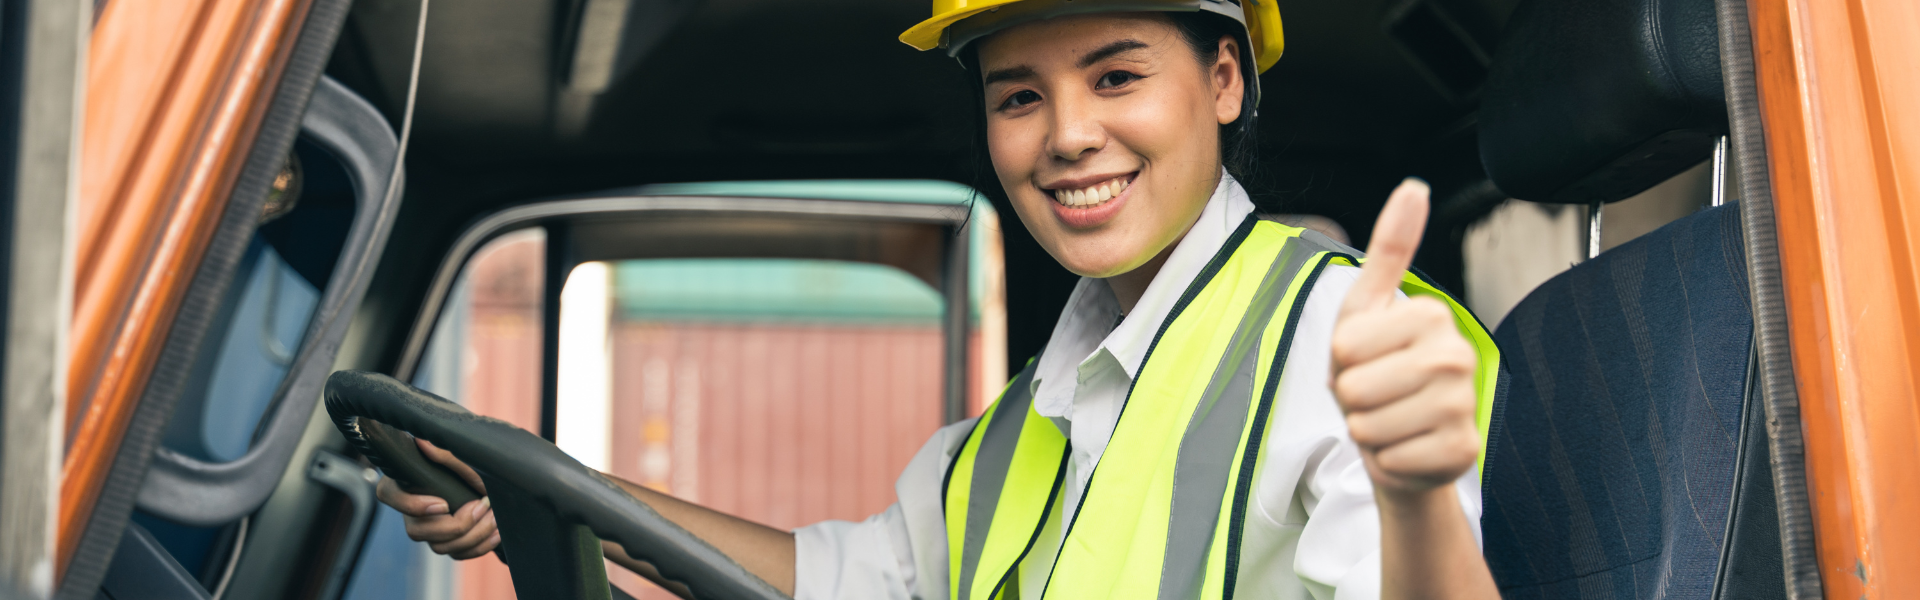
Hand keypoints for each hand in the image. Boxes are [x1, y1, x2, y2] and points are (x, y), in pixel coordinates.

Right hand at [373, 438, 500, 558]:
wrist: (498, 476)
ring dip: (472, 536)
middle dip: (456, 524)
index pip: (388, 496)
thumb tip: (422, 441)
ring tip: (495, 517)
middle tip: (483, 505)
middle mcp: (412, 509)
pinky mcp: (448, 541)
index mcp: (406, 482)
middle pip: (417, 531)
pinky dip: (479, 547)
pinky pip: (457, 554)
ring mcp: (430, 528)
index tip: (444, 503)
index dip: (413, 506)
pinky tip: (497, 533)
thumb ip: (446, 453)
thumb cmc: (475, 462)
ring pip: (439, 547)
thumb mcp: (465, 456)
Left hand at [1330, 178, 1480, 497]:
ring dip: (1366, 430)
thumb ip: (1390, 248)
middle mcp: (1457, 355)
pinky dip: (1385, 460)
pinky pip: (1391, 460)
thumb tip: (1414, 185)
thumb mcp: (1367, 306)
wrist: (1399, 436)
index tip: (1364, 358)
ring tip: (1387, 419)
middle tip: (1374, 395)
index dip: (1340, 359)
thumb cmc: (1375, 368)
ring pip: (1370, 426)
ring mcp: (1464, 405)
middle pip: (1356, 388)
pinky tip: (1405, 448)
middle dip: (1350, 399)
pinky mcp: (1463, 450)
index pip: (1345, 346)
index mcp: (1432, 314)